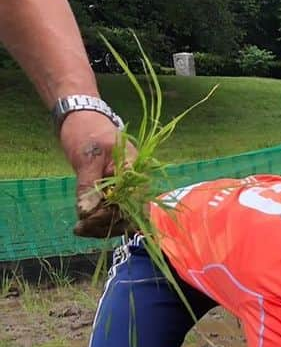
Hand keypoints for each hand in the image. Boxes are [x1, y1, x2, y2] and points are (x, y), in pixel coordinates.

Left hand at [63, 110, 134, 237]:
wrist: (83, 118)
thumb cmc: (88, 132)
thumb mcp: (86, 158)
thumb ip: (88, 186)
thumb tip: (86, 213)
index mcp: (134, 171)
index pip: (132, 204)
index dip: (112, 216)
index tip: (87, 219)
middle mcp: (135, 183)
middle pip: (129, 215)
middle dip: (105, 225)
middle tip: (79, 228)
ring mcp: (126, 189)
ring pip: (121, 218)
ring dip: (102, 227)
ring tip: (79, 229)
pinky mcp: (115, 192)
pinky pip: (113, 213)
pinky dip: (99, 222)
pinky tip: (83, 225)